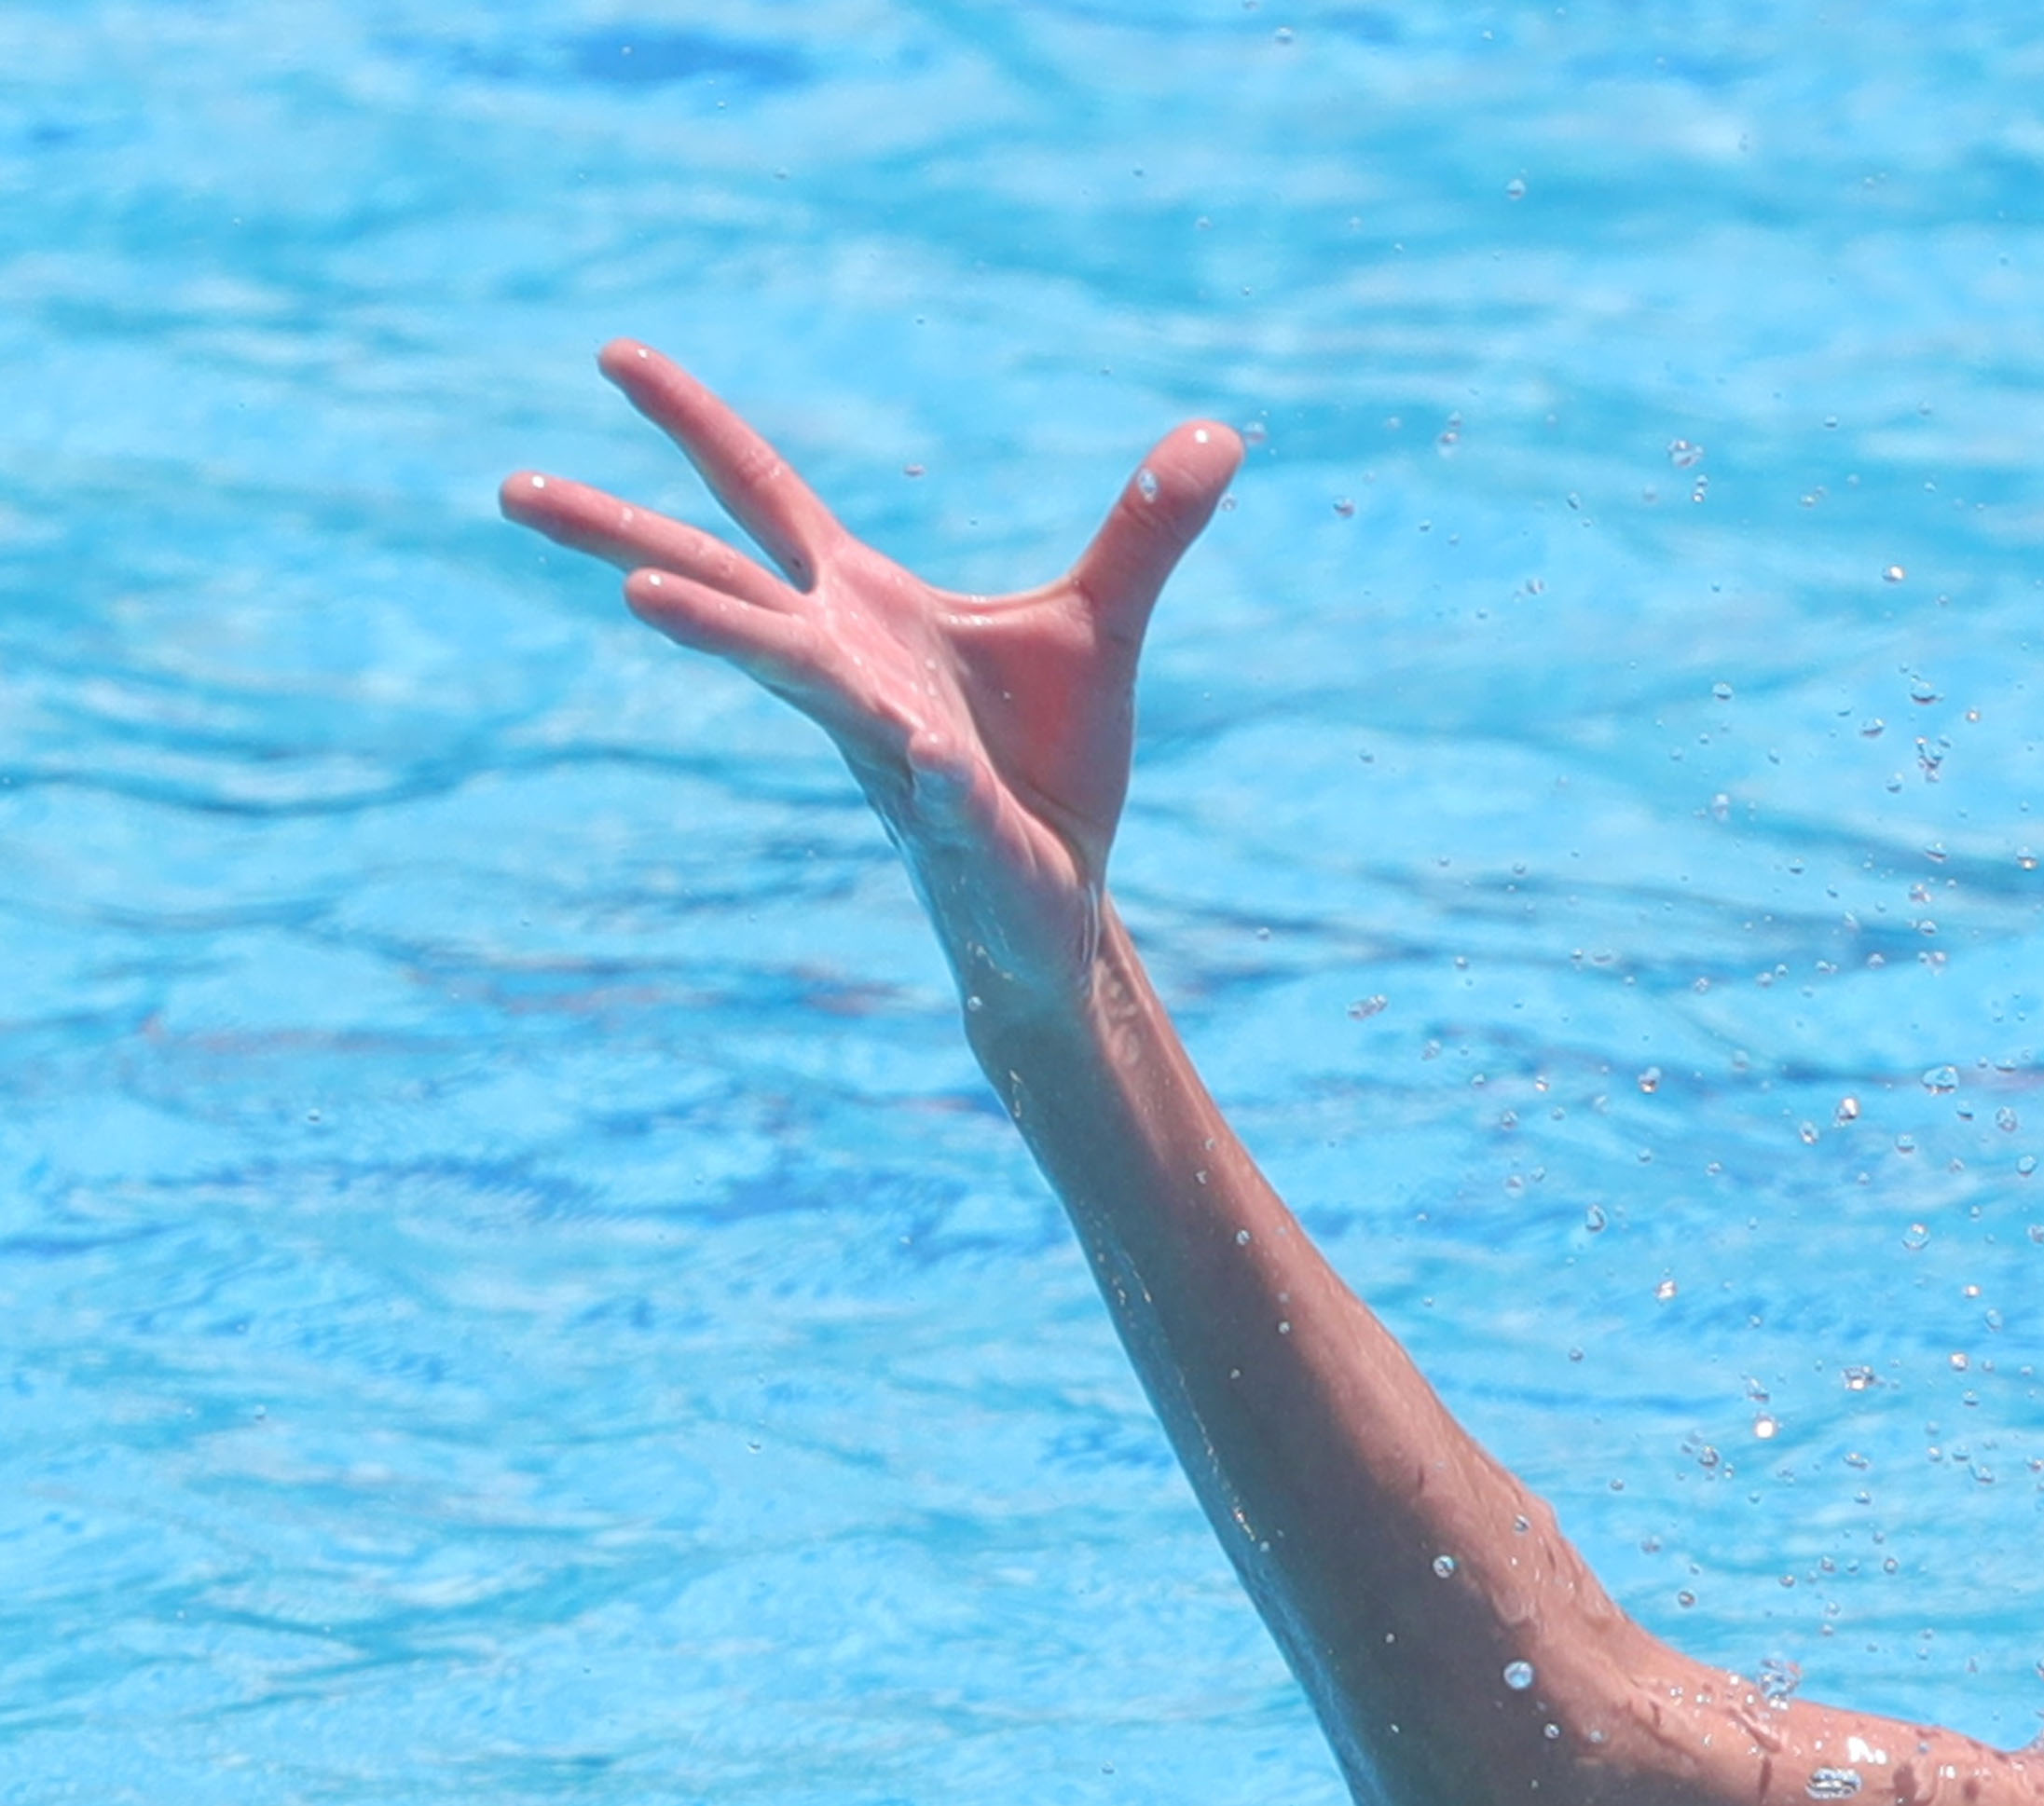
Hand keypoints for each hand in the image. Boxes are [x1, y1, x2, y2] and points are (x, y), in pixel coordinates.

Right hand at [501, 343, 1238, 1006]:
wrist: (1061, 903)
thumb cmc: (1047, 764)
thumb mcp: (1103, 623)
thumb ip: (1148, 530)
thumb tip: (1220, 436)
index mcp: (864, 610)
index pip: (761, 496)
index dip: (693, 423)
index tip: (610, 352)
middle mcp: (849, 669)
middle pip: (719, 581)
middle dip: (620, 534)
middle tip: (509, 486)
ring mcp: (891, 747)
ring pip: (795, 678)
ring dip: (723, 635)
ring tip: (642, 598)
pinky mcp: (959, 826)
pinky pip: (940, 788)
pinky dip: (936, 771)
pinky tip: (929, 752)